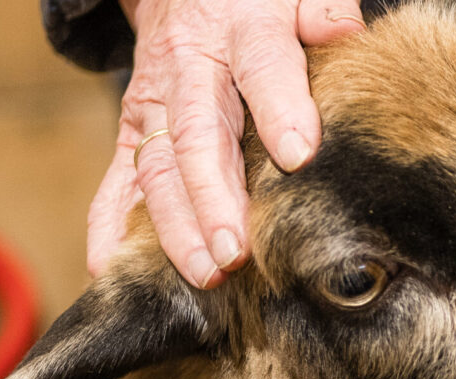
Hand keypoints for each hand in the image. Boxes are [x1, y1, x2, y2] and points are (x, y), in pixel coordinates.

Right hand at [87, 0, 365, 287]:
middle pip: (198, 137)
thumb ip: (323, 9)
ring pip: (159, 169)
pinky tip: (108, 269)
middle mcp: (189, 71)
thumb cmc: (255, 2)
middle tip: (235, 250)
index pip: (263, 68)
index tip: (299, 156)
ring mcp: (154, 105)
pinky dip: (109, 227)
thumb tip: (347, 32)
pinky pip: (117, 181)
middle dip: (215, 199)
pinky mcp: (133, 132)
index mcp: (242, 30)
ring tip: (204, 273)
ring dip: (176, 227)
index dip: (280, 110)